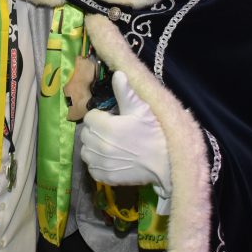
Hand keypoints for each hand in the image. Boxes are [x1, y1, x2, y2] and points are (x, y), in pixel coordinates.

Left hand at [79, 71, 170, 194]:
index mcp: (107, 127)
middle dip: (95, 130)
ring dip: (93, 147)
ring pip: (86, 152)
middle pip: (85, 134)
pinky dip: (97, 164)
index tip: (111, 118)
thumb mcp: (142, 109)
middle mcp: (100, 146)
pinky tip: (109, 159)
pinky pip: (91, 169)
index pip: (89, 118)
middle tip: (110, 131)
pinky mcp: (106, 178)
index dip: (99, 116)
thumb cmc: (155, 133)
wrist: (166, 163)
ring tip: (108, 145)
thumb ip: (125, 92)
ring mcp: (102, 164)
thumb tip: (117, 73)